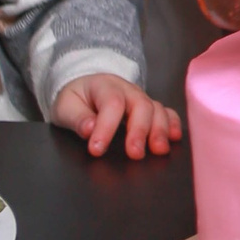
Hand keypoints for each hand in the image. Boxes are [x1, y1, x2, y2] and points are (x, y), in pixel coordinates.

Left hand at [52, 74, 182, 160]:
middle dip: (140, 130)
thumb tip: (89, 129)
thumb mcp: (65, 106)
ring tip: (159, 150)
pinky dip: (173, 123)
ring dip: (160, 129)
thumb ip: (76, 118)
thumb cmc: (76, 99)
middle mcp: (127, 89)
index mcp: (104, 86)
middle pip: (141, 105)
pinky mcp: (149, 107)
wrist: (85, 87)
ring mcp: (141, 98)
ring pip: (156, 109)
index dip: (106, 127)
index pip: (111, 103)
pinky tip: (174, 138)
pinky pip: (166, 112)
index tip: (97, 149)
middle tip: (135, 154)